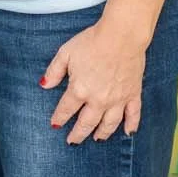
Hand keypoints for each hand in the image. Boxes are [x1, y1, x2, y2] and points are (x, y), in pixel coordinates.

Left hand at [41, 18, 146, 142]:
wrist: (121, 35)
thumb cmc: (92, 41)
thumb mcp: (66, 53)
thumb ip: (54, 71)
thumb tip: (44, 85)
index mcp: (79, 90)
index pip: (66, 110)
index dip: (59, 118)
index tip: (55, 125)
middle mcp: (98, 99)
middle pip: (86, 123)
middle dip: (77, 134)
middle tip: (72, 141)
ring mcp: (117, 99)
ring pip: (109, 124)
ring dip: (102, 134)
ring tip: (97, 139)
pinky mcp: (133, 94)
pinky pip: (133, 115)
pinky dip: (131, 126)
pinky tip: (128, 133)